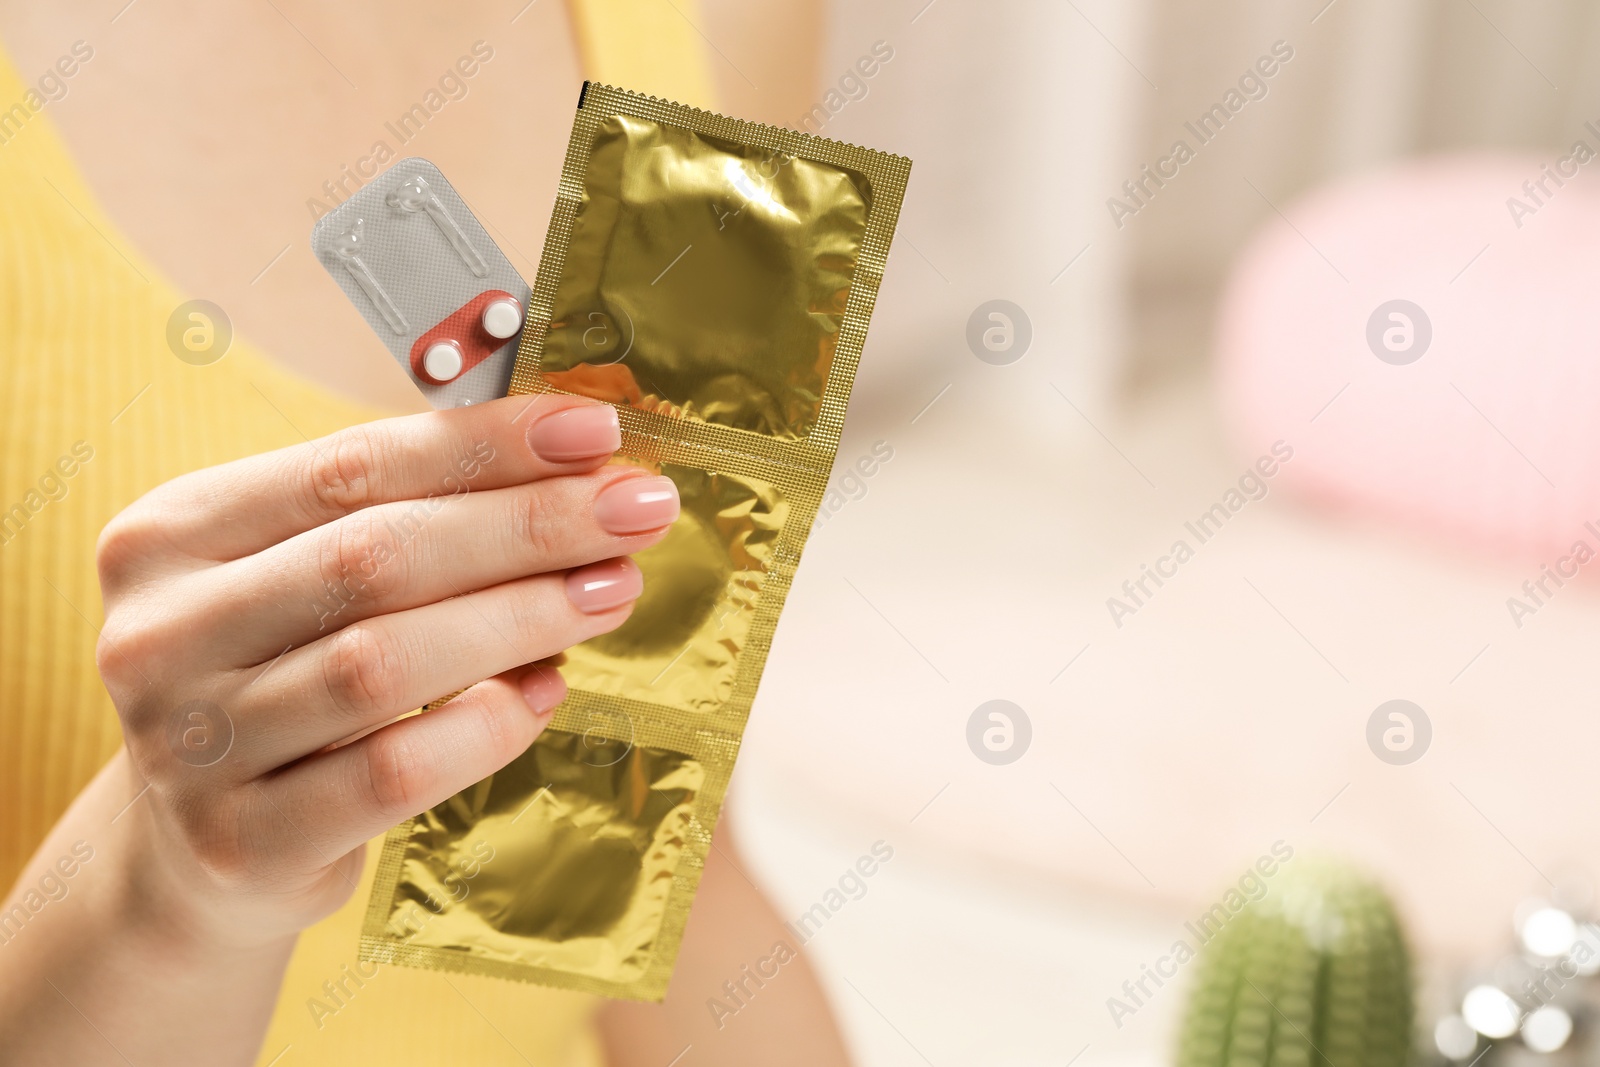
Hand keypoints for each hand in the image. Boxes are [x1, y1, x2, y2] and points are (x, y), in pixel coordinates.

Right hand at [92, 393, 677, 947]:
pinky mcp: (241, 843)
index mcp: (171, 534)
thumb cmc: (281, 678)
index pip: (351, 465)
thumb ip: (407, 519)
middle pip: (375, 557)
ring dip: (524, 617)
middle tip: (637, 511)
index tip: (594, 433)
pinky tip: (548, 691)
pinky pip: (395, 772)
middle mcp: (159, 634)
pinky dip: (489, 725)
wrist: (198, 849)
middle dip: (528, 525)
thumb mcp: (304, 580)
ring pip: (386, 662)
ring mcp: (188, 747)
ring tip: (613, 590)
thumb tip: (576, 469)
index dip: (485, 444)